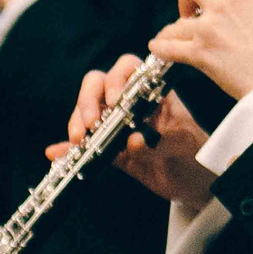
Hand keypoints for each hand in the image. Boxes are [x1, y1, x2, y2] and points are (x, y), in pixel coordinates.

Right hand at [52, 56, 217, 206]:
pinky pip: (85, 145)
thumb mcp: (184, 145)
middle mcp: (131, 104)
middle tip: (91, 122)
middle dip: (89, 99)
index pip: (129, 70)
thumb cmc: (196, 155)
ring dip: (77, 121)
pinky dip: (68, 148)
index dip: (116, 79)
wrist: (195, 184)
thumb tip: (132, 140)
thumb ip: (159, 142)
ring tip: (78, 140)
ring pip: (87, 111)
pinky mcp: (108, 148)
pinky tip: (56, 152)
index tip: (114, 100)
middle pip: (98, 84)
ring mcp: (116, 125)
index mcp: (153, 93)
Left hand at [150, 0, 252, 99]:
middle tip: (192, 11)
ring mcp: (208, 28)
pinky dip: (161, 48)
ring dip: (174, 30)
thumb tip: (240, 9)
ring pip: (174, 21)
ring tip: (179, 38)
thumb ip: (250, 5)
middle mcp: (224, 4)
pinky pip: (166, 47)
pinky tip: (159, 47)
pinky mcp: (198, 53)